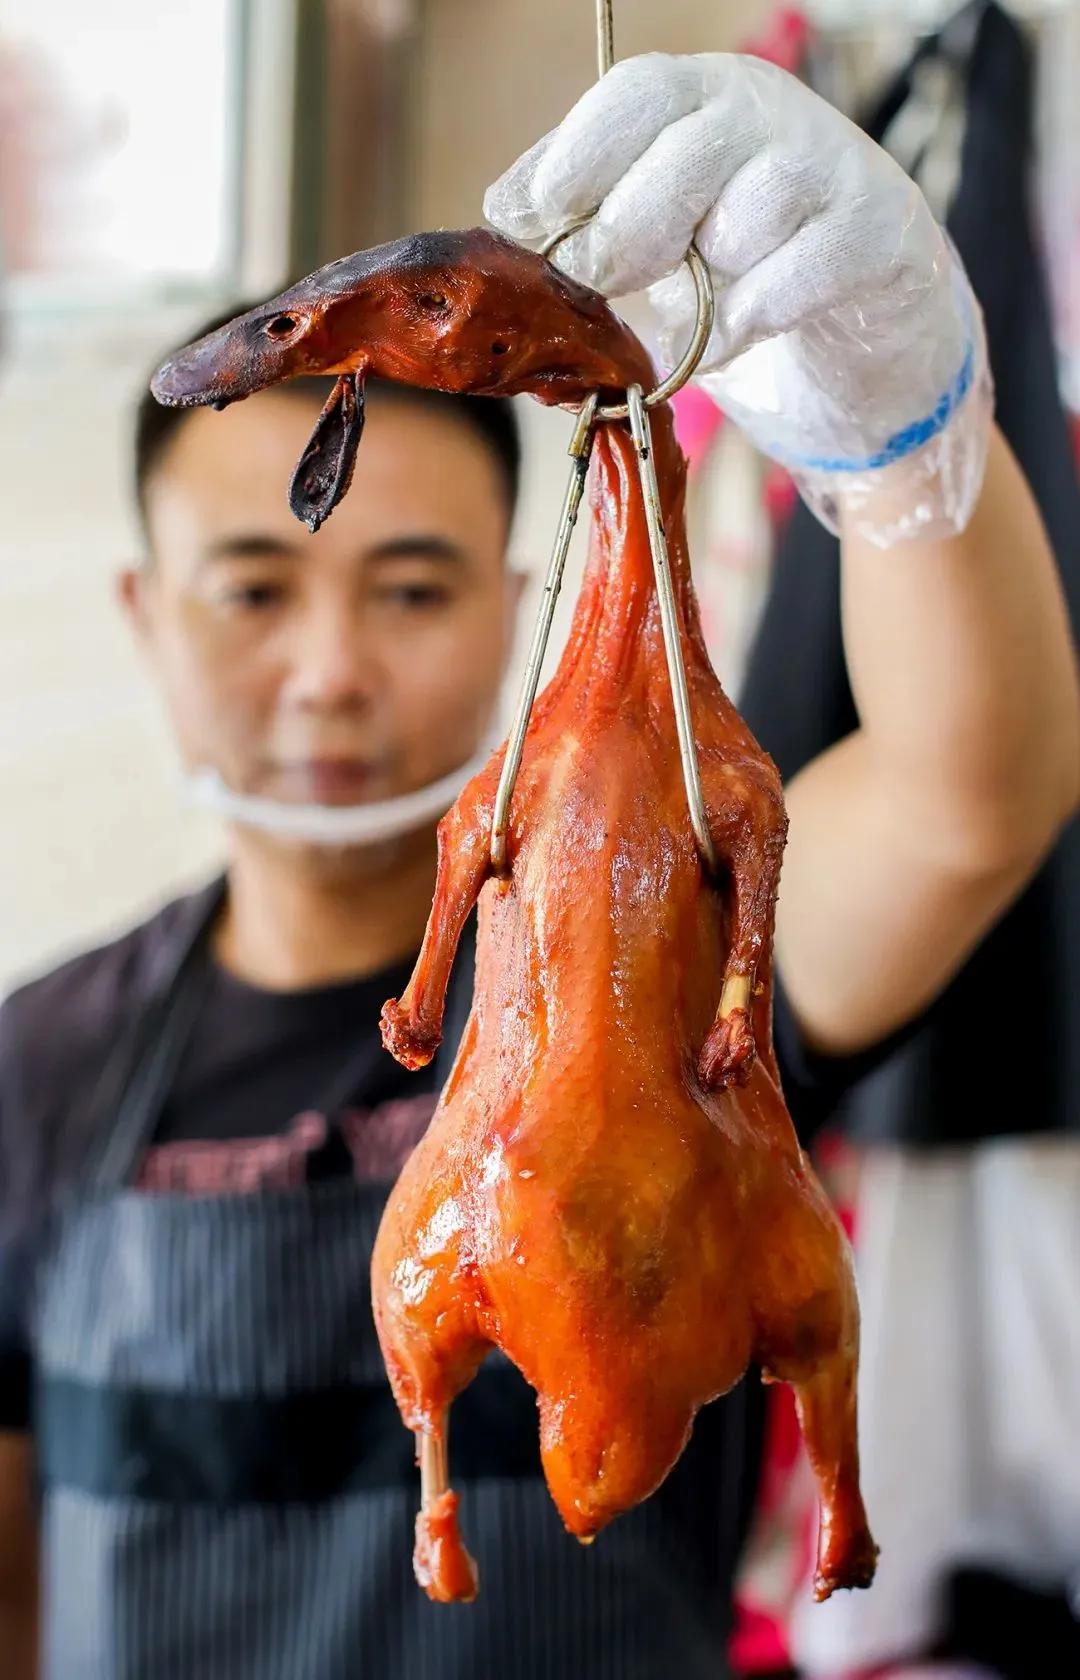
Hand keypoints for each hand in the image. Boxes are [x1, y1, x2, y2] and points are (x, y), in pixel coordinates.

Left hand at [485, 53, 991, 545]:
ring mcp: (831, 168)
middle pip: (683, 155)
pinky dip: (741, 328)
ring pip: (740, 223)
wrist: (867, 319)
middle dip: (623, 234)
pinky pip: (785, 285)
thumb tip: (505, 207)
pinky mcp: (873, 237)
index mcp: (707, 93)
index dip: (576, 156)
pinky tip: (724, 343)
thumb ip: (592, 209)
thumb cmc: (747, 266)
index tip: (530, 219)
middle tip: (597, 283)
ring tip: (701, 301)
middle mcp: (772, 113)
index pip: (637, 93)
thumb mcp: (661, 229)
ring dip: (704, 284)